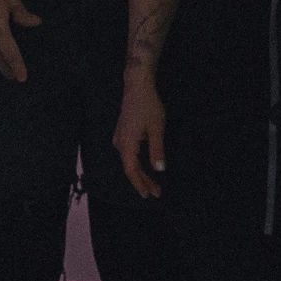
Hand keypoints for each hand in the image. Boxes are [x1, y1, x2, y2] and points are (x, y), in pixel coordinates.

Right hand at [114, 72, 166, 199]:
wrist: (137, 86)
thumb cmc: (148, 105)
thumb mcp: (157, 128)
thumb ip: (157, 150)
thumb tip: (160, 170)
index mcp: (126, 144)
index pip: (131, 171)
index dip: (140, 184)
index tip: (149, 195)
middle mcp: (119, 143)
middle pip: (130, 167)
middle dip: (143, 181)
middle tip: (156, 192)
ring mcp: (120, 138)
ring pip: (130, 161)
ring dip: (141, 173)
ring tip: (154, 184)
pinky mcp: (123, 133)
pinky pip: (129, 154)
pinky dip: (138, 163)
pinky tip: (147, 167)